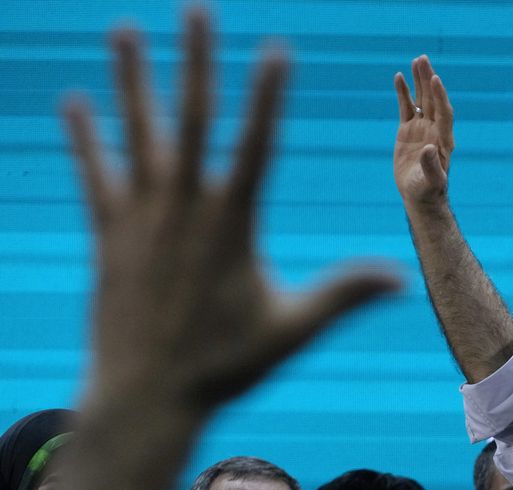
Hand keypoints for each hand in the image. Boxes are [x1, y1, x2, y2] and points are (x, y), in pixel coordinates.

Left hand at [63, 9, 399, 417]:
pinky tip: (76, 101)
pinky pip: (95, 174)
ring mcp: (140, 218)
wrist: (145, 395)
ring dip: (132, 80)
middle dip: (197, 61)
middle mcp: (182, 209)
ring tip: (125, 29)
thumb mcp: (293, 328)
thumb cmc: (225, 365)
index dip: (269, 95)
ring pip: (137, 134)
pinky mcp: (108, 235)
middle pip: (191, 119)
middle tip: (198, 9)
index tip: (277, 50)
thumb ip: (345, 295)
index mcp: (231, 225)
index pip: (256, 145)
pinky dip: (87, 137)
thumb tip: (402, 279)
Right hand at [393, 55, 454, 208]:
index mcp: (443, 139)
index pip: (444, 112)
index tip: (435, 79)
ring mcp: (421, 129)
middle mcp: (434, 130)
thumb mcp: (430, 180)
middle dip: (428, 80)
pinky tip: (400, 77)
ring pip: (420, 100)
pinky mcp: (408, 131)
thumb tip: (430, 148)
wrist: (419, 195)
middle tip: (423, 59)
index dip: (440, 96)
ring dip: (419, 81)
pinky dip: (403, 93)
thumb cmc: (428, 190)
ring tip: (416, 61)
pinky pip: (406, 107)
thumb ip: (431, 166)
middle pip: (432, 100)